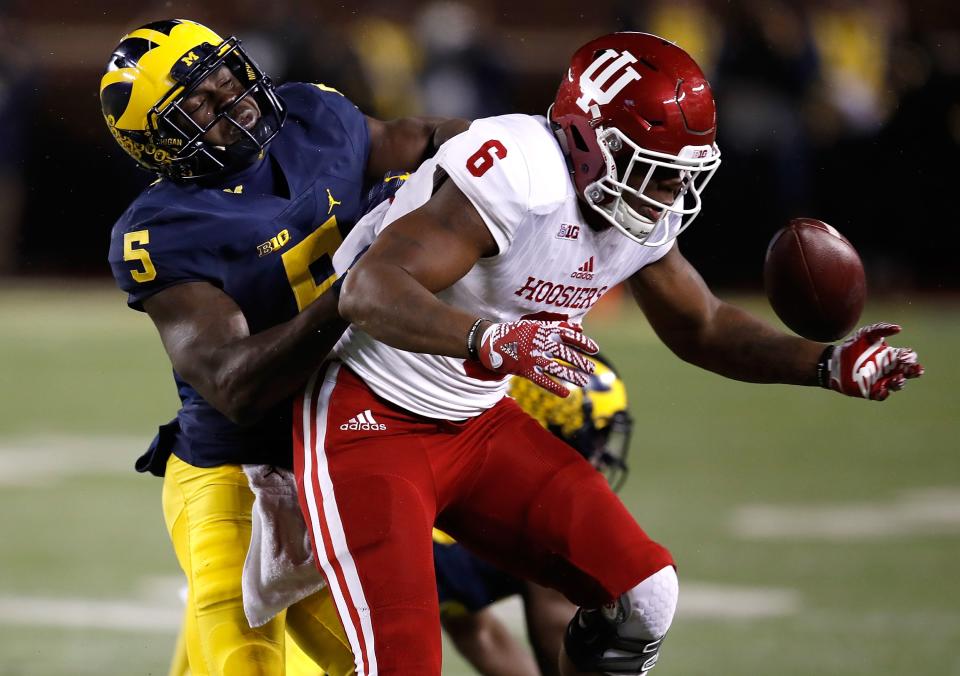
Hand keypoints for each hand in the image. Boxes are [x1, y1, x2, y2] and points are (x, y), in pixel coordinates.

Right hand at [478, 320, 599, 396]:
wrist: (490, 341)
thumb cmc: (515, 333)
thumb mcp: (536, 325)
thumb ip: (557, 327)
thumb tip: (578, 327)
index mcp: (544, 330)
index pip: (568, 335)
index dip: (583, 342)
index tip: (595, 349)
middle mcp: (540, 343)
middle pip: (565, 353)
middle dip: (580, 362)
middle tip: (591, 369)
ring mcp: (532, 357)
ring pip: (556, 368)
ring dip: (571, 375)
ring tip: (583, 382)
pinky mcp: (525, 369)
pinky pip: (542, 380)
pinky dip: (554, 387)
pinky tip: (566, 394)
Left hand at [824, 322, 923, 400]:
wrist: (834, 360)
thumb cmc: (853, 346)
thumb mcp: (866, 334)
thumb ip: (881, 328)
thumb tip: (898, 328)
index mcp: (891, 356)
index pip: (907, 357)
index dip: (909, 357)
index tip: (906, 355)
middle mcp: (889, 370)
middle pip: (907, 372)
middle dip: (913, 371)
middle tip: (915, 370)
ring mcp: (881, 381)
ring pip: (896, 384)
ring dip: (900, 382)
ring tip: (898, 378)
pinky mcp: (870, 390)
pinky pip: (881, 395)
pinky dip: (884, 393)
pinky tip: (883, 388)